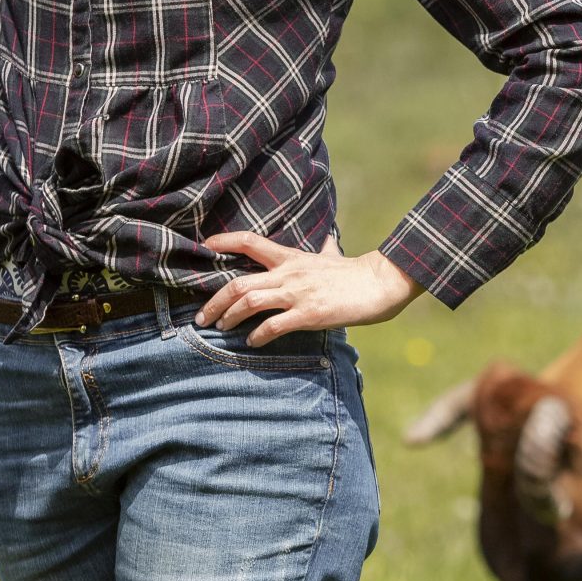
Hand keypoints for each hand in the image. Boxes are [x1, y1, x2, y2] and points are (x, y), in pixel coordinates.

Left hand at [196, 229, 423, 344]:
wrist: (379, 283)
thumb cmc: (355, 272)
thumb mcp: (334, 255)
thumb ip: (325, 249)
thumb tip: (329, 239)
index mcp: (291, 257)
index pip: (250, 241)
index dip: (224, 241)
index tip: (205, 246)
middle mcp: (288, 274)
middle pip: (238, 283)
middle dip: (214, 301)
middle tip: (202, 317)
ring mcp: (297, 294)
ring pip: (249, 302)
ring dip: (229, 317)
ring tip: (221, 328)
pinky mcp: (308, 314)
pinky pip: (273, 326)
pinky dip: (257, 336)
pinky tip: (252, 342)